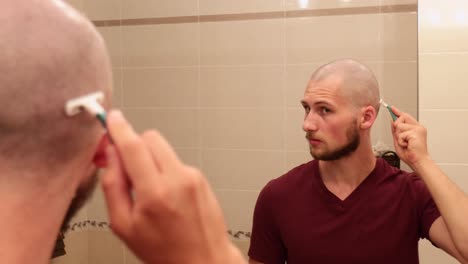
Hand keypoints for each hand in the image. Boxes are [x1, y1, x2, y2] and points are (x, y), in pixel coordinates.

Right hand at [100, 110, 243, 263]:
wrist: (203, 260)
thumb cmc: (165, 250)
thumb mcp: (124, 226)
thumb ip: (113, 186)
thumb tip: (110, 156)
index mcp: (154, 193)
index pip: (133, 147)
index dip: (119, 129)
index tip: (111, 119)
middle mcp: (177, 179)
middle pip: (151, 138)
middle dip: (135, 145)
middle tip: (127, 165)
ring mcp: (193, 176)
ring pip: (164, 148)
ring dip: (151, 159)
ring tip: (150, 188)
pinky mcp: (201, 177)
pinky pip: (176, 161)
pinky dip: (166, 169)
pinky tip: (167, 194)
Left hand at [390, 107, 430, 169]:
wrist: (418, 161)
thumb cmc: (411, 154)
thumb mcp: (399, 140)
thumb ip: (396, 131)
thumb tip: (392, 121)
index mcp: (416, 128)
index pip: (406, 116)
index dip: (398, 112)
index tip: (392, 108)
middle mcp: (418, 127)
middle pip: (401, 118)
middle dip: (397, 128)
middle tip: (403, 140)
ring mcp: (417, 129)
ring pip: (399, 126)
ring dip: (399, 137)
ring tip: (406, 144)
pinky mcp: (415, 133)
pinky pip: (400, 134)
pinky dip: (401, 141)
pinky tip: (408, 145)